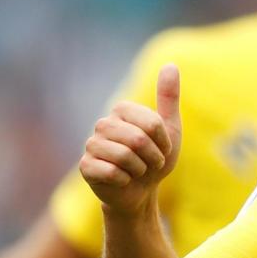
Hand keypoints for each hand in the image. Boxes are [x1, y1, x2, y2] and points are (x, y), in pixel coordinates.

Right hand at [80, 64, 181, 215]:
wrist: (141, 193)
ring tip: (137, 172)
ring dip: (140, 170)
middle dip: (153, 158)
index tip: (161, 148)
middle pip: (138, 139)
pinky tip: (122, 181)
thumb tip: (170, 64)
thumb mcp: (169, 129)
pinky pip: (111, 172)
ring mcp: (91, 144)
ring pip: (124, 156)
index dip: (163, 142)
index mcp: (122, 110)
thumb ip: (168, 98)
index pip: (151, 123)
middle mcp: (103, 123)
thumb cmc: (155, 159)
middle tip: (150, 163)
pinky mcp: (86, 166)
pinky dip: (125, 181)